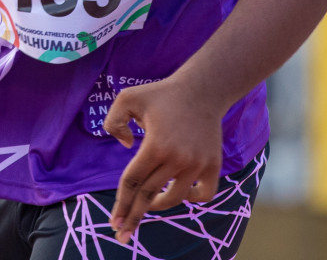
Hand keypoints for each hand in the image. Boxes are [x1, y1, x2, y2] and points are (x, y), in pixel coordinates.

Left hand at [103, 77, 224, 244]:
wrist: (202, 90)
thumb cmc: (161, 94)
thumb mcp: (127, 98)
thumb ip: (113, 121)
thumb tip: (125, 147)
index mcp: (154, 145)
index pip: (132, 182)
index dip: (121, 204)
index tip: (113, 222)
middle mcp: (177, 159)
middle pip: (149, 195)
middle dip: (133, 216)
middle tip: (121, 234)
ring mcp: (197, 164)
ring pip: (174, 197)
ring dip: (158, 205)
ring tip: (148, 204)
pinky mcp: (213, 165)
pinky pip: (204, 194)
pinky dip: (192, 199)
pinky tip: (180, 194)